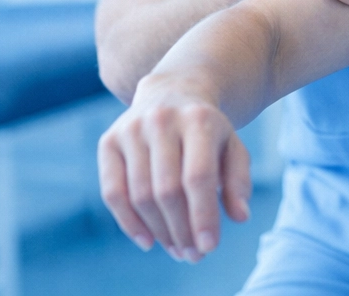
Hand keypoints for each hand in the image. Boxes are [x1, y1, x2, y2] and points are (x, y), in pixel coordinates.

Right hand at [98, 77, 250, 262]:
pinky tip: (148, 241)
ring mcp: (131, 129)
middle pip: (167, 190)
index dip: (203, 216)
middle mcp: (161, 119)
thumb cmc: (207, 131)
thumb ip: (238, 180)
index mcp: (198, 119)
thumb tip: (239, 216)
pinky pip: (113, 192)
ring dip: (159, 231)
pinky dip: (128, 223)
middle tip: (193, 255)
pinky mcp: (109, 141)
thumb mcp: (232, 146)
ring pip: (140, 195)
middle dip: (181, 230)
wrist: (171, 93)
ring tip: (176, 249)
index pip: (198, 176)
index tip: (209, 247)